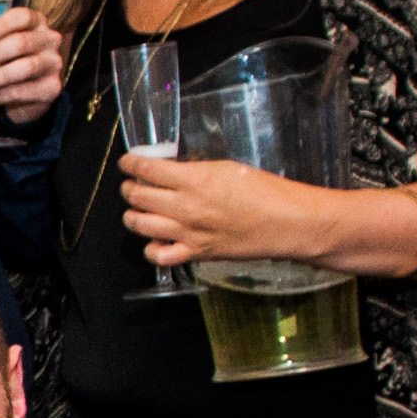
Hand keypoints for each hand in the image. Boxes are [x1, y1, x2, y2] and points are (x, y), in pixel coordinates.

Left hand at [0, 7, 65, 126]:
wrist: (24, 94)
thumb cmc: (4, 60)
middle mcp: (49, 39)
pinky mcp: (52, 87)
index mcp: (34, 22)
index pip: (22, 17)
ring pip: (25, 67)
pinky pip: (28, 90)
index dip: (0, 26)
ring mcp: (54, 63)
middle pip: (20, 43)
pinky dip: (5, 94)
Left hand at [117, 154, 340, 267]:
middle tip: (132, 185)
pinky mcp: (195, 253)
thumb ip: (194, 171)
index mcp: (194, 180)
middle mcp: (186, 207)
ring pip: (139, 224)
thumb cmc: (267, 193)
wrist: (288, 222)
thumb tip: (171, 171)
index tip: (127, 162)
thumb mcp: (227, 169)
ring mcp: (188, 232)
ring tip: (137, 210)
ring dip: (132, 215)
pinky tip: (157, 240)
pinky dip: (151, 248)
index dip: (130, 163)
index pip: (146, 169)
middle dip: (129, 188)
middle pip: (137, 196)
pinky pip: (158, 255)